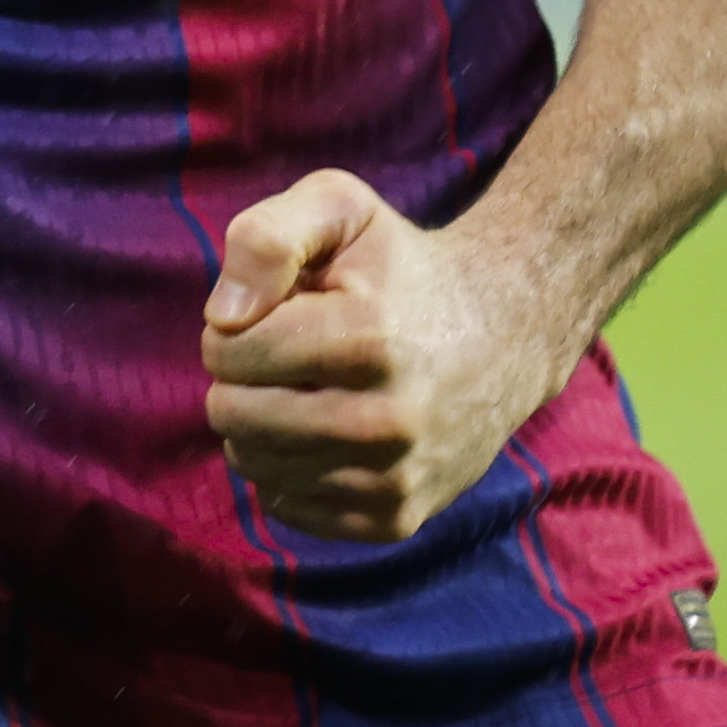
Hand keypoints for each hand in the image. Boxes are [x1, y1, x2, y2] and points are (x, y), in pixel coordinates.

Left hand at [202, 170, 576, 541]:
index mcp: (367, 339)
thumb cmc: (400, 266)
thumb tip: (223, 316)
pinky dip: (289, 468)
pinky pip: (287, 506)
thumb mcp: (339, 207)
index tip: (276, 312)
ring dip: (261, 424)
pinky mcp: (395, 518)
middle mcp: (385, 421)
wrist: (504, 332)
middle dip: (240, 378)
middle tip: (288, 353)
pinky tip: (326, 430)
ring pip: (253, 465)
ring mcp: (393, 478)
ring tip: (308, 388)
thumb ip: (265, 239)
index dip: (234, 326)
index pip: (227, 353)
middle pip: (232, 416)